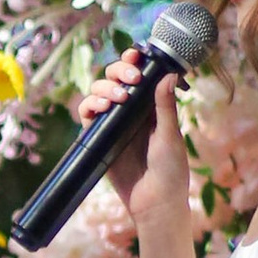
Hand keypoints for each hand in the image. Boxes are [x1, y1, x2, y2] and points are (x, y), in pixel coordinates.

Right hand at [76, 64, 194, 236]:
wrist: (155, 203)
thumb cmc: (170, 171)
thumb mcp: (169, 136)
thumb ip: (165, 107)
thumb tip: (167, 75)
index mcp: (151, 106)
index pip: (139, 75)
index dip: (134, 61)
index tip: (135, 54)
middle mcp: (130, 111)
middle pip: (115, 78)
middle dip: (119, 71)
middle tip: (130, 79)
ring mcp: (113, 123)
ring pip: (99, 92)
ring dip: (104, 88)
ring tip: (118, 98)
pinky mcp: (98, 138)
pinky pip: (87, 115)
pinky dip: (89, 105)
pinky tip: (100, 108)